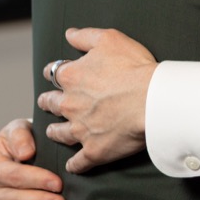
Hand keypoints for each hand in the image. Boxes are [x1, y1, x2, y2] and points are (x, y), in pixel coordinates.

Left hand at [37, 27, 158, 173]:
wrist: (152, 100)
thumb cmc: (134, 67)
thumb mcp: (110, 40)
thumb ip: (85, 36)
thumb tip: (68, 34)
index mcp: (72, 76)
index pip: (54, 73)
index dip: (54, 73)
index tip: (55, 75)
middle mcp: (70, 104)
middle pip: (51, 104)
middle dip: (48, 102)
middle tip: (48, 103)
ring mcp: (80, 129)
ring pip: (59, 133)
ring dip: (55, 132)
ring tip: (53, 133)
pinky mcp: (93, 151)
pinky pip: (78, 163)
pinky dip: (74, 165)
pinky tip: (73, 166)